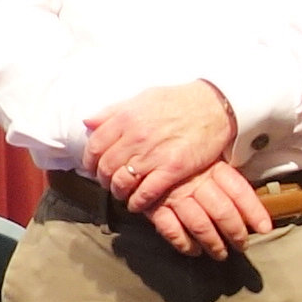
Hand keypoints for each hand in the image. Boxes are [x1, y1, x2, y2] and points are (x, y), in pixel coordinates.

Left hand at [86, 79, 243, 211]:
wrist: (214, 106)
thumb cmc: (178, 101)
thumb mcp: (142, 98)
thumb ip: (113, 111)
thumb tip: (88, 123)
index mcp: (126, 118)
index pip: (95, 146)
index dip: (90, 161)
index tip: (93, 168)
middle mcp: (136, 137)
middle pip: (106, 167)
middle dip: (104, 179)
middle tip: (109, 182)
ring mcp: (154, 154)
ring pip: (123, 182)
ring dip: (119, 192)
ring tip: (122, 193)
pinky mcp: (172, 169)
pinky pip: (146, 193)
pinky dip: (137, 202)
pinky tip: (137, 203)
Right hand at [143, 165, 276, 257]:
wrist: (141, 146)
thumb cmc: (179, 152)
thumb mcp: (204, 154)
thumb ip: (221, 173)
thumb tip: (246, 196)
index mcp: (211, 166)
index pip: (239, 190)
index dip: (254, 211)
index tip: (265, 228)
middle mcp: (195, 181)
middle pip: (222, 211)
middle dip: (235, 233)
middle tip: (241, 246)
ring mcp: (174, 194)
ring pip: (200, 224)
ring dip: (213, 243)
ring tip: (220, 254)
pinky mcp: (155, 205)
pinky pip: (171, 230)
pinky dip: (183, 244)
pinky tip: (193, 250)